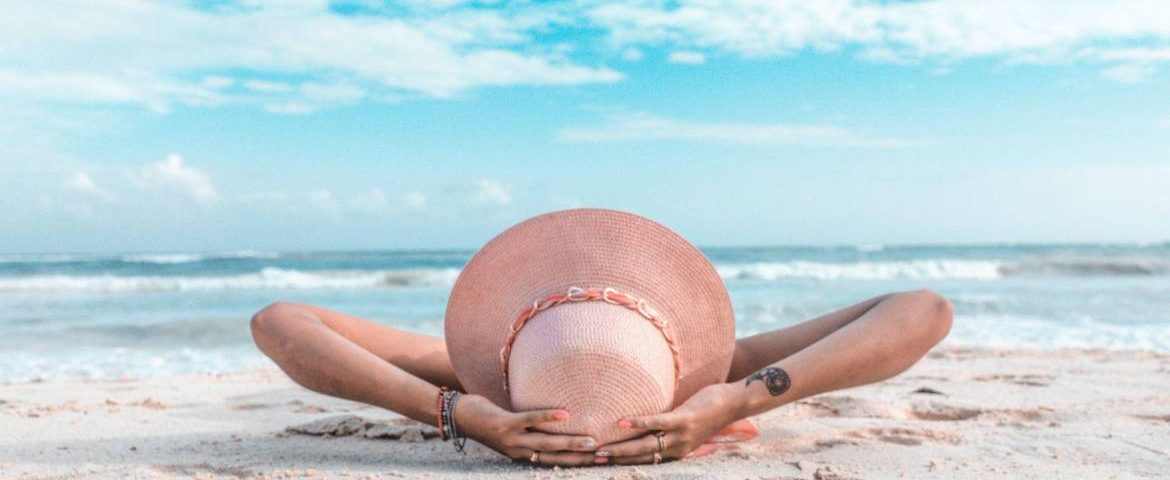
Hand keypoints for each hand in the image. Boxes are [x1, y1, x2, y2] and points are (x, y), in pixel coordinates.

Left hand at [453, 394, 601, 466]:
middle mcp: (519, 451)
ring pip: (546, 443)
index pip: (555, 462)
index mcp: (523, 455)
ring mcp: (512, 439)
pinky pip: (530, 420)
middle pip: (555, 457)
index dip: (577, 462)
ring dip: (569, 444)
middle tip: (604, 455)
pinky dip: (548, 417)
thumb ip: (530, 430)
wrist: (457, 417)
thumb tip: (555, 422)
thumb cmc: (488, 420)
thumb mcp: (511, 431)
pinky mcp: (505, 424)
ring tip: (591, 442)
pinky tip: (565, 415)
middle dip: (579, 458)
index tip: (601, 459)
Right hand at [596, 382, 742, 464]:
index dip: (621, 463)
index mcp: (675, 451)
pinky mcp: (684, 419)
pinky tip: (623, 423)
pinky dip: (639, 424)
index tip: (599, 463)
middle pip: (640, 457)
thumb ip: (666, 428)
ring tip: (600, 448)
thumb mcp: (685, 426)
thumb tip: (645, 422)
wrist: (735, 403)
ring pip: (645, 445)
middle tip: (591, 460)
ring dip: (621, 447)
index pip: (644, 461)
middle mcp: (676, 448)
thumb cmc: (708, 411)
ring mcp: (680, 435)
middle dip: (615, 459)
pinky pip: (658, 422)